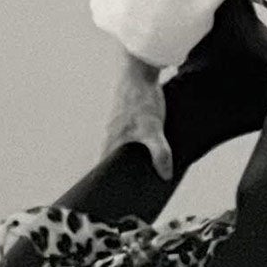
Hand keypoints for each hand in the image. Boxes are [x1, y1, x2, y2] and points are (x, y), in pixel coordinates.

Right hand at [99, 53, 171, 180]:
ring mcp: (118, 124)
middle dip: (123, 173)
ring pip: (122, 148)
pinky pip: (130, 136)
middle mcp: (111, 134)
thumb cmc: (142, 100)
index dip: (106, 183)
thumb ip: (160, 154)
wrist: (139, 70)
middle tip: (137, 186)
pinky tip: (152, 145)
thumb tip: (165, 175)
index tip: (114, 196)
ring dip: (131, 158)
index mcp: (111, 142)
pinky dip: (138, 144)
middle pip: (113, 160)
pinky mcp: (128, 116)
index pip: (102, 170)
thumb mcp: (153, 130)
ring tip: (148, 168)